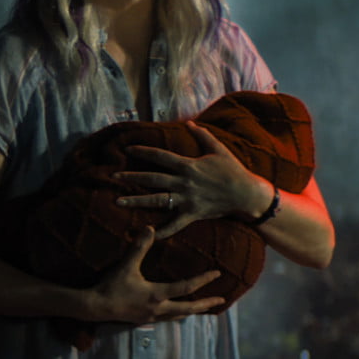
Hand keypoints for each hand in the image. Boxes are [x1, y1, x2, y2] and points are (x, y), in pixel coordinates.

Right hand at [87, 226, 224, 322]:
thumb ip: (139, 247)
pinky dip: (178, 314)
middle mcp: (158, 308)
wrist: (97, 307)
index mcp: (157, 294)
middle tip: (221, 300)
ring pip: (179, 315)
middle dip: (206, 304)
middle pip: (188, 308)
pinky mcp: (145, 319)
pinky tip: (177, 311)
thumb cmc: (112, 286)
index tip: (217, 274)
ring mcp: (152, 316)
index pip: (186, 287)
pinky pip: (168, 318)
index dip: (203, 280)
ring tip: (203, 307)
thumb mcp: (126, 265)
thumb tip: (150, 228)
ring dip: (193, 310)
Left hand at [113, 121, 272, 237]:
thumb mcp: (218, 149)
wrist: (246, 193)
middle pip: (152, 178)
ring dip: (136, 201)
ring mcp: (187, 199)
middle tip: (113, 176)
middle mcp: (184, 182)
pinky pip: (174, 224)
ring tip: (117, 202)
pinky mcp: (192, 213)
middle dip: (131, 177)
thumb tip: (190, 123)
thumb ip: (202, 135)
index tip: (127, 149)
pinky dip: (162, 231)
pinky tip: (147, 235)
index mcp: (188, 165)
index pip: (160, 156)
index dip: (143, 151)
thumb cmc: (232, 170)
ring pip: (157, 200)